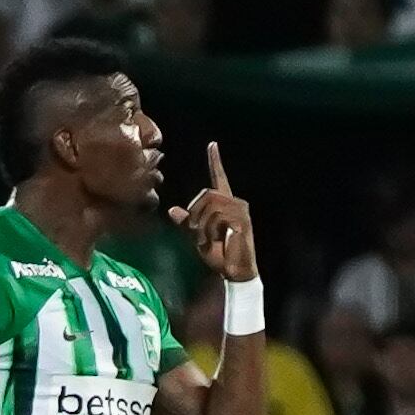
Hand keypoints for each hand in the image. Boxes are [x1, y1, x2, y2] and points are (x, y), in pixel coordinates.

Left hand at [166, 142, 258, 284]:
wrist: (233, 270)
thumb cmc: (218, 253)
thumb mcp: (196, 236)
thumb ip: (185, 223)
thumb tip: (172, 210)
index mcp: (223, 204)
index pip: (218, 178)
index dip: (215, 161)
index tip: (212, 144)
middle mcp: (234, 202)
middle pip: (205, 194)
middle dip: (195, 214)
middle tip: (198, 233)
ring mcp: (240, 211)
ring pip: (209, 205)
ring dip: (201, 225)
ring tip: (208, 239)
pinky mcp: (242, 220)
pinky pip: (217, 216)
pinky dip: (210, 230)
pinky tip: (217, 240)